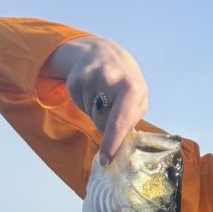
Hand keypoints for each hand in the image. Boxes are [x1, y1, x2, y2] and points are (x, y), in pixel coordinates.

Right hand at [42, 36, 148, 161]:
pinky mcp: (75, 79)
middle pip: (102, 122)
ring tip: (102, 93)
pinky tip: (92, 89)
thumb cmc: (124, 81)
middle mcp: (111, 81)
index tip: (106, 160)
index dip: (112, 143)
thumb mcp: (137, 96)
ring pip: (90, 114)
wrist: (101, 51)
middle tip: (110, 106)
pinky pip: (79, 104)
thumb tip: (119, 145)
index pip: (120, 121)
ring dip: (95, 110)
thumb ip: (131, 119)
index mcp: (132, 88)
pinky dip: (85, 102)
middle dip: (105, 123)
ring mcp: (91, 78)